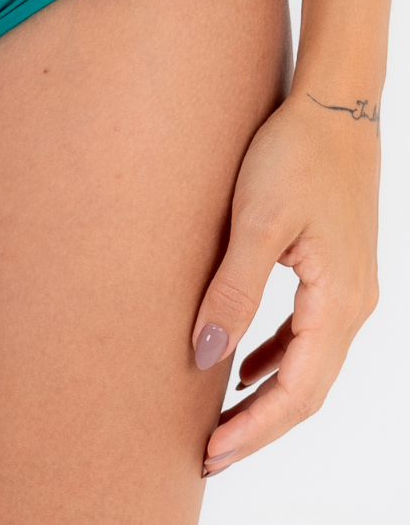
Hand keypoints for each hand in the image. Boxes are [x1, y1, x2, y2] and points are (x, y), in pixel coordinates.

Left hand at [190, 83, 379, 475]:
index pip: (297, 393)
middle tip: (208, 453)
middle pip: (307, 390)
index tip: (211, 454)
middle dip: (259, 426)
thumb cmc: (294, 153)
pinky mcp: (336, 268)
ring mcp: (349, 288)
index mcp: (340, 303)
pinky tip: (244, 362)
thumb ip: (232, 291)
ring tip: (220, 421)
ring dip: (267, 395)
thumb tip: (203, 356)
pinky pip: (308, 333)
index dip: (255, 429)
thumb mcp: (256, 222)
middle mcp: (354, 305)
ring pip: (309, 365)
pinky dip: (277, 357)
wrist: (336, 104)